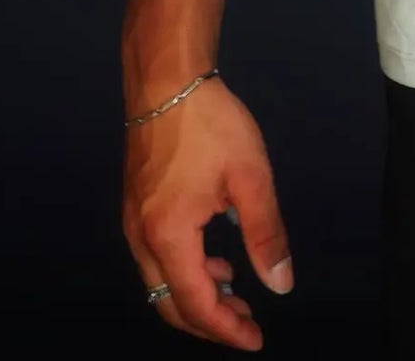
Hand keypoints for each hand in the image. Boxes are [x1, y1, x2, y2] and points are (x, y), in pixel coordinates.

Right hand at [123, 77, 293, 349]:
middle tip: (246, 323)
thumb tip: (281, 285)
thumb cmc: (209, 123)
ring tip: (236, 290)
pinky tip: (214, 255)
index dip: (225, 329)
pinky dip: (185, 270)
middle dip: (208, 321)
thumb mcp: (249, 177)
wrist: (166, 79)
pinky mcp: (135, 204)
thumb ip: (266, 233)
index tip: (256, 339)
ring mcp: (133, 221)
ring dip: (196, 294)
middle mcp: (141, 237)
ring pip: (160, 282)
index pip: (195, 304)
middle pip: (169, 303)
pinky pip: (157, 257)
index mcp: (168, 236)